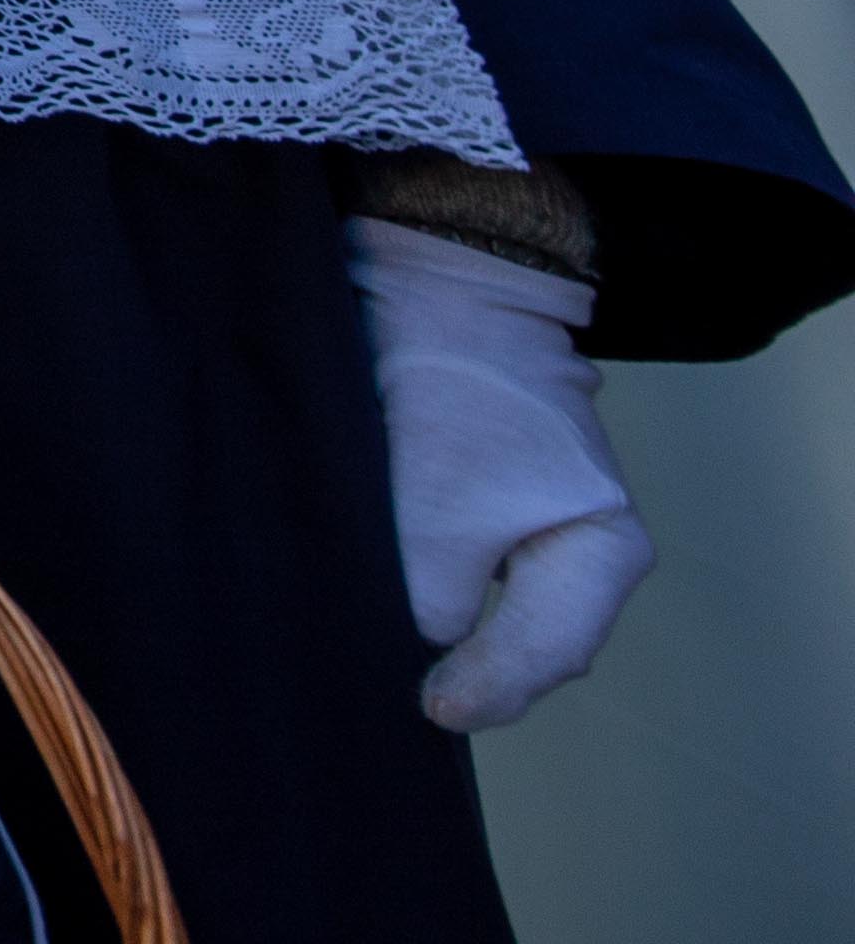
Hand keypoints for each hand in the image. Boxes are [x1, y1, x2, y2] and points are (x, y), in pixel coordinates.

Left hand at [353, 222, 645, 729]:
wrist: (434, 280)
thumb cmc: (448, 375)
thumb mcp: (434, 496)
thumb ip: (431, 587)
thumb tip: (420, 647)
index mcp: (604, 546)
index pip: (550, 650)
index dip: (489, 687)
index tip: (432, 708)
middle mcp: (587, 549)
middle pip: (531, 645)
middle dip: (471, 674)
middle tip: (404, 700)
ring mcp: (543, 533)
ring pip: (494, 616)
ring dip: (445, 639)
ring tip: (384, 659)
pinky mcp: (496, 512)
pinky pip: (469, 580)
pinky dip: (432, 597)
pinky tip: (385, 607)